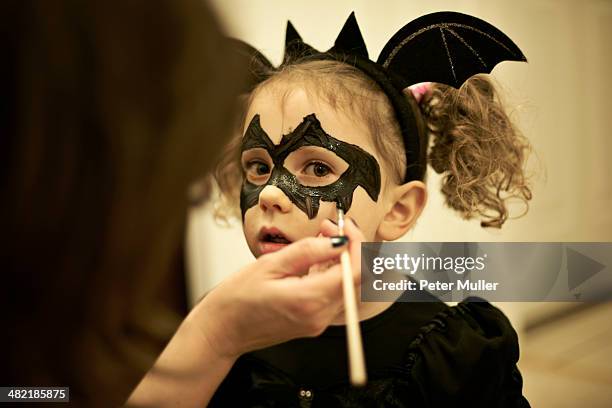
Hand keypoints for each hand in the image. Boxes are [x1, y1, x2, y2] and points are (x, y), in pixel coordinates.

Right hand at [189, 218, 363, 359]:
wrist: (222, 331)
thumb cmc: (237, 299)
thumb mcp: (270, 265)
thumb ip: (307, 251)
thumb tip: (338, 240)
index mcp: (309, 300)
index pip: (355, 271)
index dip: (356, 244)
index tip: (343, 226)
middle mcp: (320, 316)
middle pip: (357, 279)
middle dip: (351, 248)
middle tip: (329, 228)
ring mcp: (318, 322)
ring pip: (348, 286)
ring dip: (342, 260)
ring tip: (320, 239)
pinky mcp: (314, 322)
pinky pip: (334, 295)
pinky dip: (332, 273)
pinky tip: (315, 260)